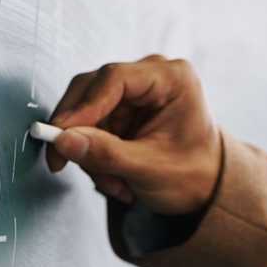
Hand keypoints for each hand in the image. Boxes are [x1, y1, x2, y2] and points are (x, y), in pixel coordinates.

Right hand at [46, 55, 222, 215]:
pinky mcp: (119, 111)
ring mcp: (132, 93)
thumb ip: (106, 154)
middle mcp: (149, 77)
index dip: (82, 107)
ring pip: (83, 113)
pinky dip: (92, 156)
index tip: (60, 135)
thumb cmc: (193, 174)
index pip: (113, 79)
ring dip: (87, 152)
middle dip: (77, 132)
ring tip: (112, 182)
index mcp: (171, 78)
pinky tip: (113, 176)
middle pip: (90, 90)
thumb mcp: (149, 168)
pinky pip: (87, 128)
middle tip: (61, 162)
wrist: (205, 188)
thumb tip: (63, 141)